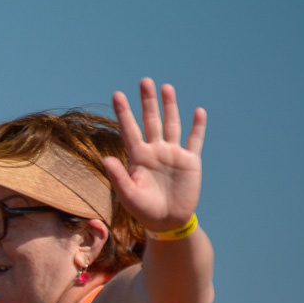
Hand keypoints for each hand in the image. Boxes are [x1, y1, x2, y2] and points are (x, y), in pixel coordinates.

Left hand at [104, 78, 206, 232]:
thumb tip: (106, 158)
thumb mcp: (128, 195)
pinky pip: (194, 140)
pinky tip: (197, 112)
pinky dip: (197, 127)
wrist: (167, 221)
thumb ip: (118, 176)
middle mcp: (154, 151)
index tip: (117, 94)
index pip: (129, 129)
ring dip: (170, 106)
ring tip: (166, 87)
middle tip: (144, 81)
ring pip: (171, 124)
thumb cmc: (143, 210)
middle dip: (147, 101)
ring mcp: (172, 154)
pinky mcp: (190, 161)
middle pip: (150, 120)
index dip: (123, 112)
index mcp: (137, 157)